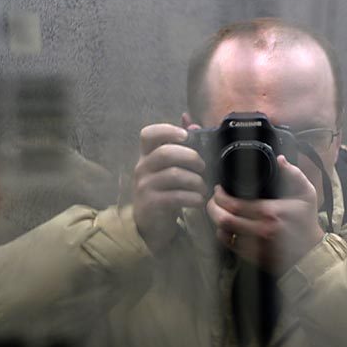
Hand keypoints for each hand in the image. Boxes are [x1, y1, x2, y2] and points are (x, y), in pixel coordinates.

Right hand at [132, 123, 206, 252]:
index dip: (167, 130)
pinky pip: (175, 196)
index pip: (148, 134)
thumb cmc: (165, 191)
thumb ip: (181, 145)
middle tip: (203, 167)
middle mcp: (142, 167)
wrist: (151, 224)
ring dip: (196, 181)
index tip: (186, 136)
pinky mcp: (150, 204)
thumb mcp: (170, 168)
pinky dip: (192, 198)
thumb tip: (192, 122)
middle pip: (166, 153)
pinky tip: (199, 201)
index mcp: (147, 155)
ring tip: (203, 188)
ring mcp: (144, 186)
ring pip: (174, 175)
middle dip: (191, 157)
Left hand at [206, 156, 325, 275]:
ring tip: (217, 211)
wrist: (311, 251)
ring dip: (216, 220)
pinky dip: (223, 234)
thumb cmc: (306, 221)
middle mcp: (260, 230)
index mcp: (270, 212)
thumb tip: (280, 160)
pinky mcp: (252, 256)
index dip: (220, 196)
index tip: (219, 189)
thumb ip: (294, 174)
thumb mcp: (306, 193)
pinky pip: (229, 245)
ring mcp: (255, 245)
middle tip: (213, 200)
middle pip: (223, 219)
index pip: (233, 204)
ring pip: (223, 232)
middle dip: (212, 207)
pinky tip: (225, 227)